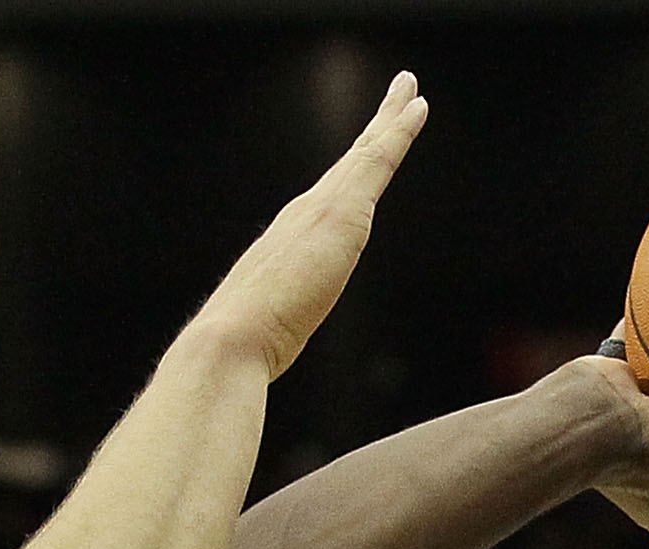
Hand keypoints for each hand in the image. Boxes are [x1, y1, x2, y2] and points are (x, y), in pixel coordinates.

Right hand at [193, 71, 428, 379]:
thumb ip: (271, 329)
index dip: (350, 171)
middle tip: (398, 95)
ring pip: (365, 152)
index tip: (366, 149)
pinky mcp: (342, 211)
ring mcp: (321, 209)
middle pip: (348, 164)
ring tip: (412, 93)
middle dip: (374, 129)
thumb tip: (256, 356)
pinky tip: (417, 108)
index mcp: (287, 242)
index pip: (328, 199)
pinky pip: (378, 161)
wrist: (230, 340)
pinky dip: (398, 132)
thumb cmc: (240, 348)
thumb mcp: (265, 332)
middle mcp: (302, 215)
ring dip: (390, 118)